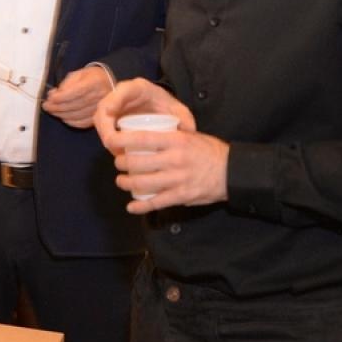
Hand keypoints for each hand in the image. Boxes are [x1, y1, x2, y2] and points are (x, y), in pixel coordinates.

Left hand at [42, 65, 114, 128]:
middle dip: (57, 107)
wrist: (108, 83)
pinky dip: (71, 122)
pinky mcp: (99, 117)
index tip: (49, 98)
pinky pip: (83, 123)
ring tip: (52, 111)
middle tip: (46, 106)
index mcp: (95, 82)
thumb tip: (53, 95)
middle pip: (76, 105)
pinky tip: (63, 117)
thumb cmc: (91, 77)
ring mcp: (101, 108)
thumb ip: (66, 84)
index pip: (76, 92)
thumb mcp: (79, 74)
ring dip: (61, 114)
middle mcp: (100, 96)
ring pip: (78, 115)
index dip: (61, 97)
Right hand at [92, 78, 194, 146]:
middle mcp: (120, 95)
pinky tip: (116, 150)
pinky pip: (102, 128)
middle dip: (106, 128)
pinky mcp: (109, 117)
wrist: (157, 104)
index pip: (121, 91)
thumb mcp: (176, 109)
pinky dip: (107, 139)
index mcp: (137, 88)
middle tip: (113, 145)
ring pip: (100, 120)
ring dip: (105, 136)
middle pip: (104, 109)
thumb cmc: (164, 104)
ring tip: (116, 151)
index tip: (111, 115)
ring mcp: (112, 106)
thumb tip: (188, 131)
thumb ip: (184, 117)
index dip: (113, 102)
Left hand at [93, 79, 224, 213]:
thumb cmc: (209, 151)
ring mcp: (177, 179)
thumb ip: (169, 136)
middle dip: (120, 164)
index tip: (109, 141)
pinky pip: (155, 203)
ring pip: (141, 183)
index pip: (141, 138)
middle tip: (118, 163)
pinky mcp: (181, 196)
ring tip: (122, 181)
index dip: (120, 140)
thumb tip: (144, 134)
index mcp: (175, 141)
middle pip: (136, 163)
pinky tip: (131, 207)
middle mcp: (174, 159)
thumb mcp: (190, 136)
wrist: (232, 171)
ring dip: (126, 183)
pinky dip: (140, 207)